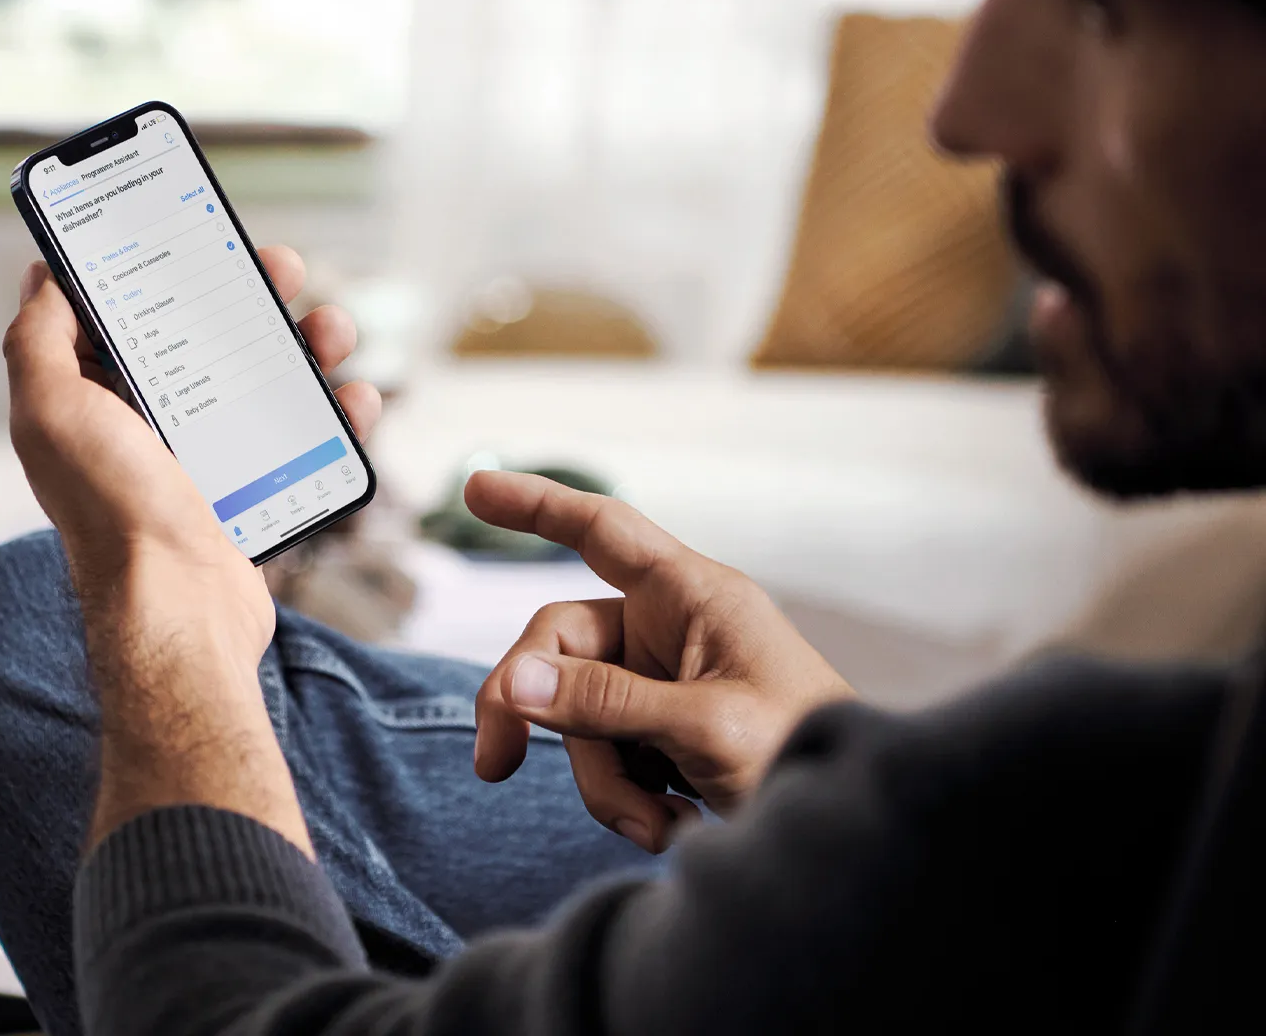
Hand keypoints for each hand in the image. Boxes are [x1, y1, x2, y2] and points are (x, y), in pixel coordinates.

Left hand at [3, 249, 379, 855]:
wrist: (181, 608)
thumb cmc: (113, 512)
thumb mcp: (51, 410)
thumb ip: (37, 337)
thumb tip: (42, 271)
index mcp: (97, 396)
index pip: (131, 308)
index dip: (163, 264)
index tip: (199, 230)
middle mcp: (150, 421)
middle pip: (209, 331)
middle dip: (251, 292)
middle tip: (282, 269)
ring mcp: (208, 453)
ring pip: (267, 375)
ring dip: (307, 342)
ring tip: (331, 332)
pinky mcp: (258, 484)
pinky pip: (305, 433)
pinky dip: (338, 411)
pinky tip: (355, 398)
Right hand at [470, 471, 851, 853]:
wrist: (849, 833)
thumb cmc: (804, 751)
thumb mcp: (705, 726)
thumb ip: (606, 702)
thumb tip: (516, 680)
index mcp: (691, 595)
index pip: (601, 531)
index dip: (536, 504)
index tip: (474, 489)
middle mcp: (669, 629)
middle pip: (560, 644)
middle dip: (531, 708)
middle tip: (495, 766)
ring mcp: (661, 682)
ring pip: (576, 713)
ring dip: (603, 780)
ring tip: (656, 826)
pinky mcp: (661, 733)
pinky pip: (605, 754)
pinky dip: (626, 797)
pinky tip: (673, 826)